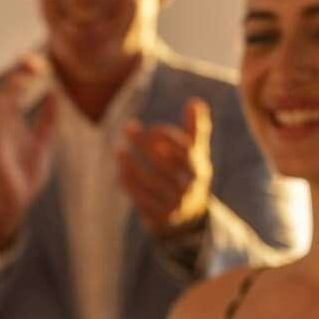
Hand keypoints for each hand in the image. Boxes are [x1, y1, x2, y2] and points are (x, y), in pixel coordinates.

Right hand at [0, 55, 58, 249]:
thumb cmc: (25, 174)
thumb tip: (54, 93)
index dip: (20, 73)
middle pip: (3, 94)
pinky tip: (11, 103)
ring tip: (22, 78)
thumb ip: (47, 119)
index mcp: (10, 123)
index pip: (13, 91)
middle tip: (30, 60)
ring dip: (8, 92)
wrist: (17, 203)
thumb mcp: (42, 142)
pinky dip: (1, 116)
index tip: (35, 58)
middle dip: (14, 76)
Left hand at [119, 96, 213, 235]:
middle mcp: (190, 188)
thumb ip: (196, 128)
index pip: (184, 150)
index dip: (166, 136)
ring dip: (131, 164)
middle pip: (164, 164)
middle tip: (127, 127)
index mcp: (200, 169)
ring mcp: (175, 204)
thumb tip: (195, 101)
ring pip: (150, 183)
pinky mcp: (160, 217)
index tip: (150, 128)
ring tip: (119, 150)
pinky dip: (129, 183)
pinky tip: (120, 170)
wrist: (187, 217)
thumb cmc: (188, 174)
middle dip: (144, 144)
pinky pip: (141, 199)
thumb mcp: (196, 152)